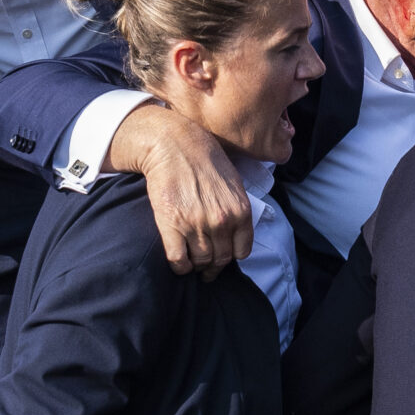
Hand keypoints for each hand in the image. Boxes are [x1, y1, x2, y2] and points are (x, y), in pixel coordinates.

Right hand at [108, 102, 254, 276]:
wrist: (175, 146)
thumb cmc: (205, 161)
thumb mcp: (234, 184)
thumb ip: (237, 210)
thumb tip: (236, 233)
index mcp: (240, 212)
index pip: (241, 252)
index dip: (231, 258)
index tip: (222, 258)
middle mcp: (222, 222)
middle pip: (220, 260)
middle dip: (213, 267)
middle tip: (206, 268)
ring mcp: (197, 225)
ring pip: (200, 261)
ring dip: (196, 267)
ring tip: (192, 263)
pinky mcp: (172, 225)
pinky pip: (178, 259)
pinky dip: (179, 267)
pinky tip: (179, 264)